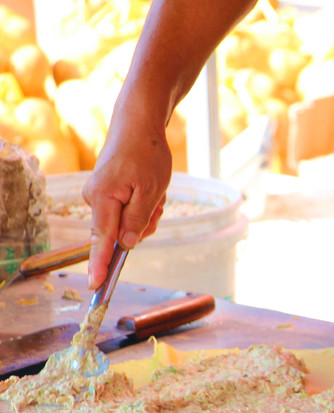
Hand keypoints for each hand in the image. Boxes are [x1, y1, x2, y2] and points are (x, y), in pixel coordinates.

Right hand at [82, 113, 171, 288]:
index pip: (101, 240)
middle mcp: (94, 199)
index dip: (101, 264)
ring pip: (129, 223)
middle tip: (158, 202)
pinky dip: (144, 205)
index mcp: (103, 199)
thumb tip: (126, 245)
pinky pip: (128, 212)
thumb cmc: (146, 154)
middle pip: (121, 233)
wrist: (137, 125)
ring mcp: (99, 197)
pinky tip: (149, 188)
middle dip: (144, 224)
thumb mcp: (152, 190)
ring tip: (154, 190)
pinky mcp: (106, 194)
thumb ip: (138, 220)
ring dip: (147, 212)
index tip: (96, 286)